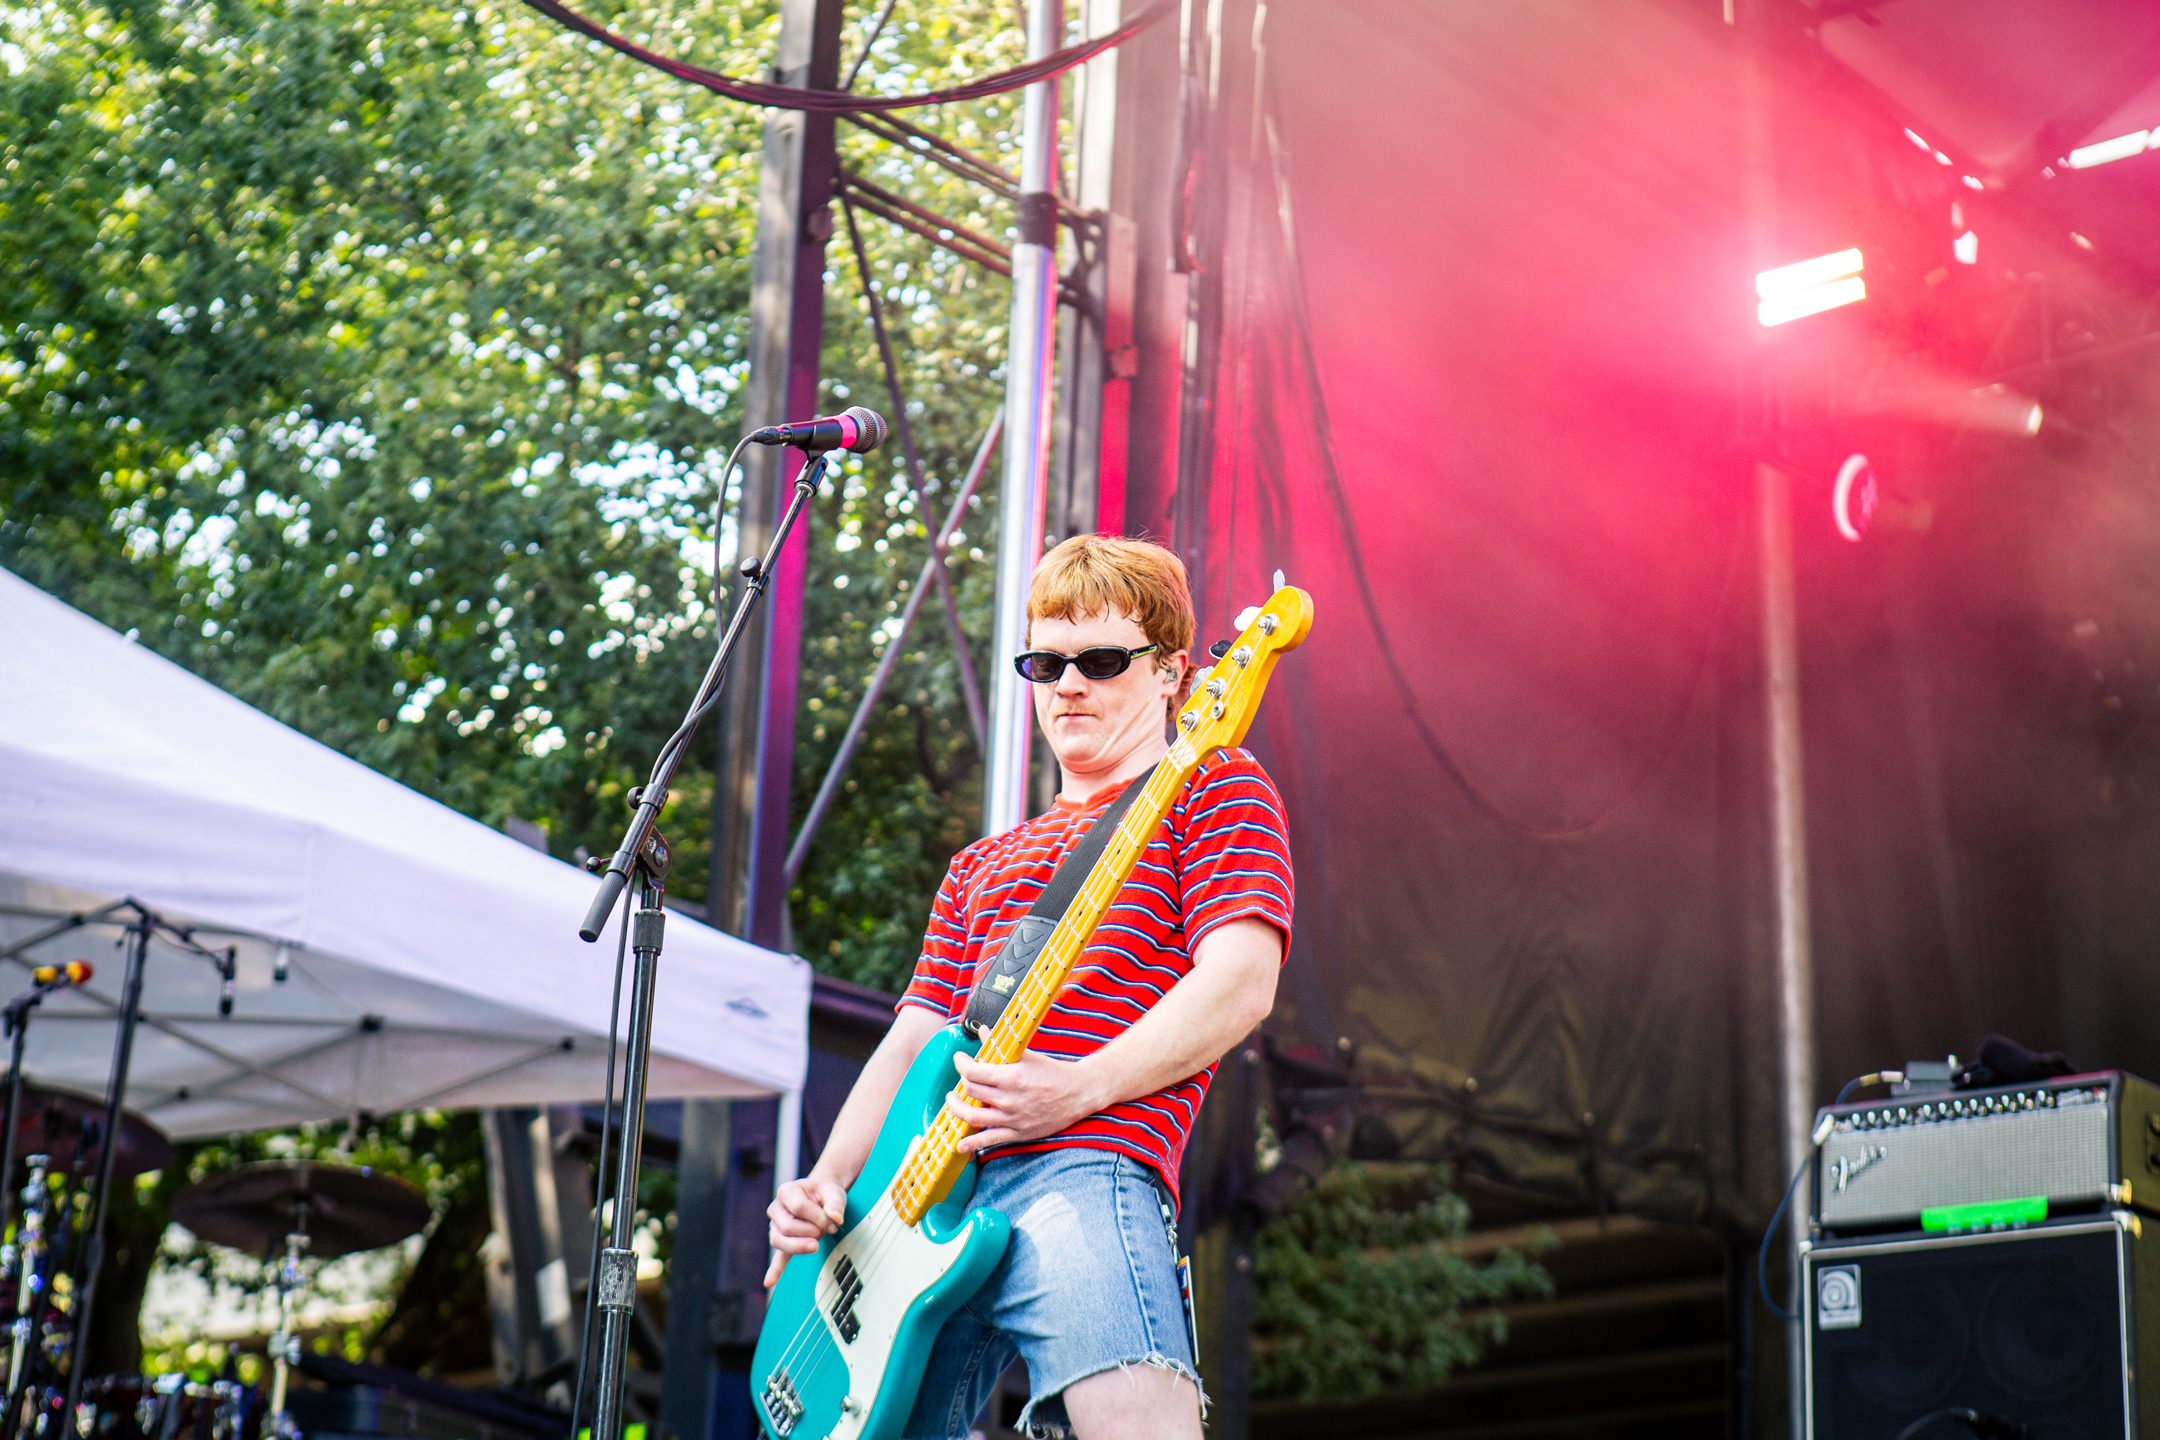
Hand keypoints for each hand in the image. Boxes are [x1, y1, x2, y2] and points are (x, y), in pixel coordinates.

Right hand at [763, 1175, 846, 1288]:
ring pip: (779, 1242)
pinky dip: (774, 1270)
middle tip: (828, 1231)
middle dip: (810, 1232)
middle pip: (787, 1228)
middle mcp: (776, 1209)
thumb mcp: (833, 1191)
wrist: (820, 1197)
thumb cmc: (824, 1193)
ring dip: (800, 1246)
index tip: (834, 1222)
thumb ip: (835, 1203)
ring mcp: (776, 1227)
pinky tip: (770, 1282)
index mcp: (786, 1192)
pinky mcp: (783, 1242)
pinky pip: (777, 1257)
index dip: (818, 1217)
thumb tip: (836, 1218)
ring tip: (816, 1246)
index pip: (799, 1208)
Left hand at [945, 1051, 1107, 1152]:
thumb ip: (1002, 1045)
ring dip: (957, 1109)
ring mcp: (1012, 1118)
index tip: (959, 1059)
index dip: (961, 1064)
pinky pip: (989, 1140)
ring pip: (973, 1117)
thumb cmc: (1053, 1072)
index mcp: (1011, 1077)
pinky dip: (971, 1144)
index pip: (973, 1072)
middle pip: (970, 1092)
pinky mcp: (1018, 1133)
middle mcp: (1009, 1099)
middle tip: (961, 1078)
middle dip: (960, 1083)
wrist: (1078, 1093)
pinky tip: (959, 1144)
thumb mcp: (1027, 1054)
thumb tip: (984, 1032)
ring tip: (953, 1102)